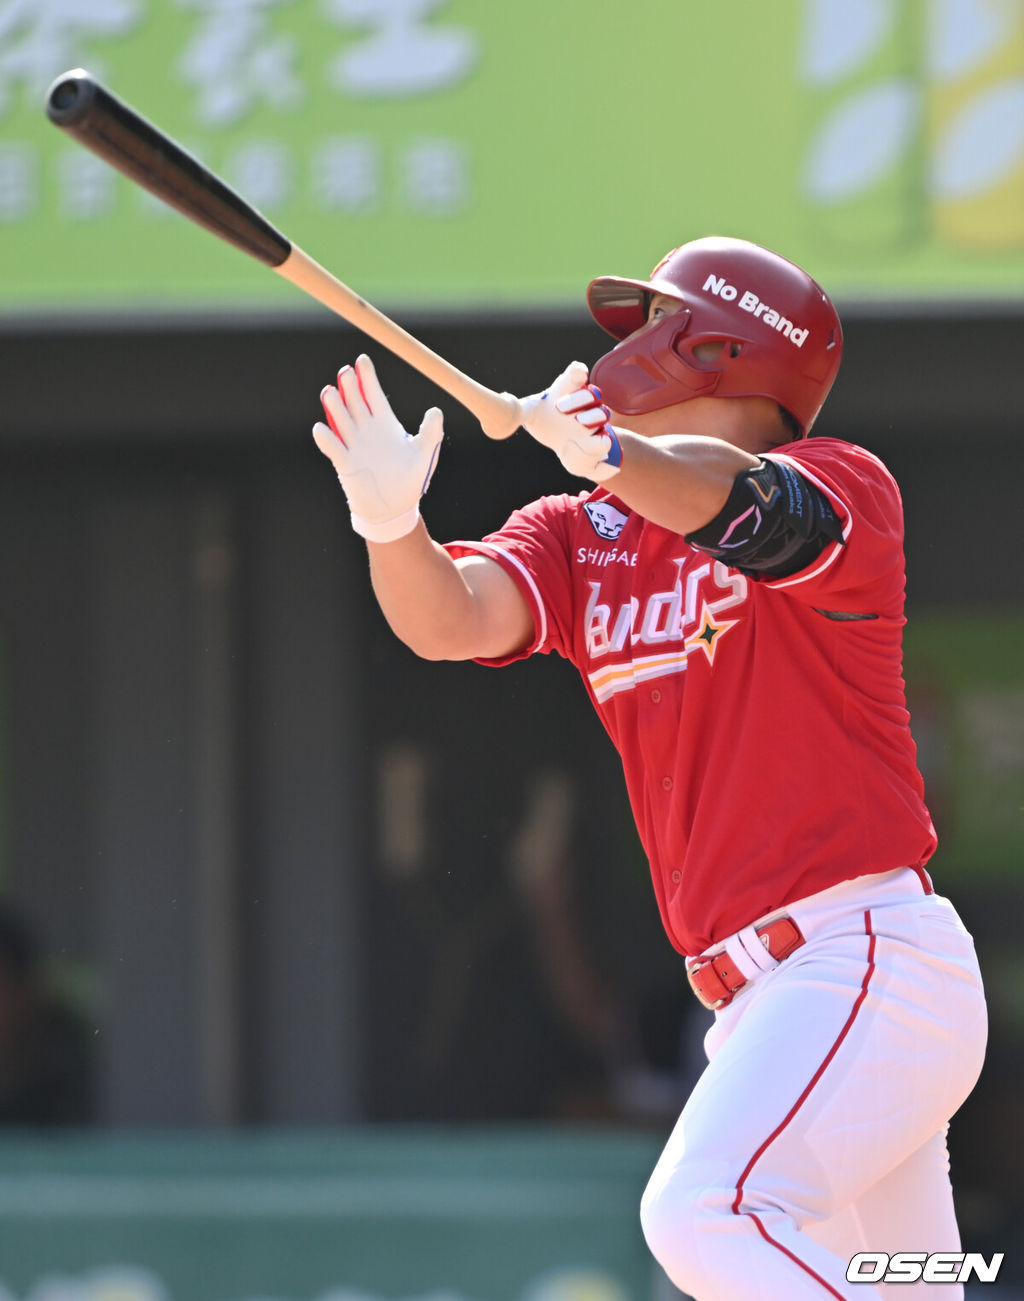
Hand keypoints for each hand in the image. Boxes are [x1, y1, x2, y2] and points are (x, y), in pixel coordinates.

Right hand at [313, 354, 443, 542]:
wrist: (395, 508)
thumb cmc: (410, 481)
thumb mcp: (426, 454)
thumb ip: (431, 433)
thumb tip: (436, 411)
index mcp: (386, 424)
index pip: (373, 394)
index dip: (367, 377)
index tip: (361, 360)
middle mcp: (367, 430)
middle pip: (354, 402)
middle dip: (349, 386)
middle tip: (345, 371)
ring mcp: (354, 445)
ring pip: (341, 420)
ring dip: (334, 406)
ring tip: (330, 392)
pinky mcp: (345, 463)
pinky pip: (333, 447)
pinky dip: (327, 438)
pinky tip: (323, 427)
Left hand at [519, 361, 622, 481]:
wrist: (567, 448)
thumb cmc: (547, 421)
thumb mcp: (529, 413)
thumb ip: (514, 409)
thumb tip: (493, 407)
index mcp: (567, 391)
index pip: (576, 374)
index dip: (577, 372)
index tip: (577, 372)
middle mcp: (584, 404)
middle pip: (591, 392)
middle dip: (578, 397)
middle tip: (559, 407)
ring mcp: (594, 423)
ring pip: (602, 414)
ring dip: (591, 418)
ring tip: (578, 424)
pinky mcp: (599, 442)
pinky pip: (604, 442)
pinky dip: (596, 444)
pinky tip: (581, 447)